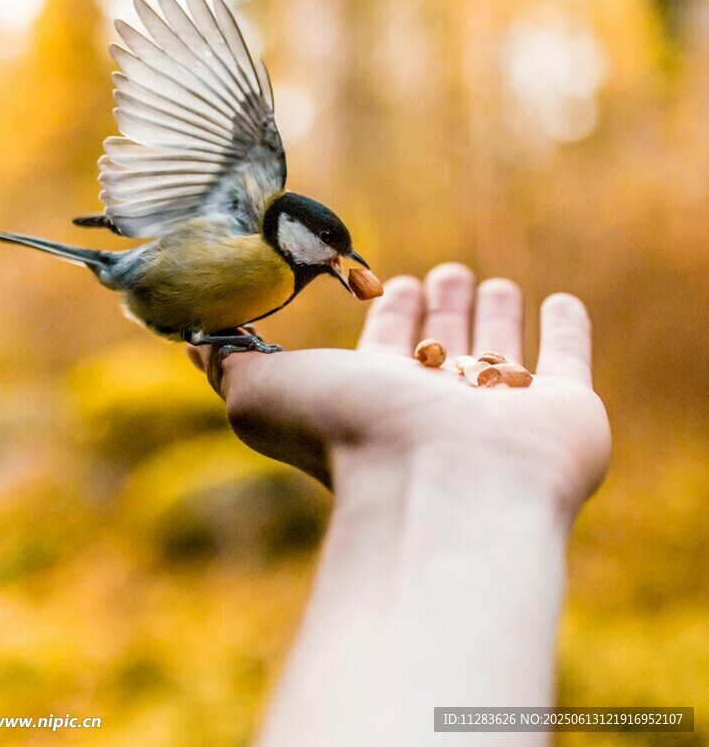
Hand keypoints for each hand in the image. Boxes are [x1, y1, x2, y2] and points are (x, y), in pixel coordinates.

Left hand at [190, 264, 610, 519]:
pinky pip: (567, 362)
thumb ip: (230, 362)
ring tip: (487, 282)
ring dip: (492, 315)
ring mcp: (501, 413)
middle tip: (444, 273)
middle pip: (441, 349)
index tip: (387, 280)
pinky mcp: (563, 414)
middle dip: (439, 309)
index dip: (388, 316)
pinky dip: (567, 332)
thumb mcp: (262, 392)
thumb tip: (190, 341)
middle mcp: (438, 408)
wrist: (438, 484)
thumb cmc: (347, 437)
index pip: (385, 348)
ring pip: (497, 353)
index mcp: (378, 399)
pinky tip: (560, 302)